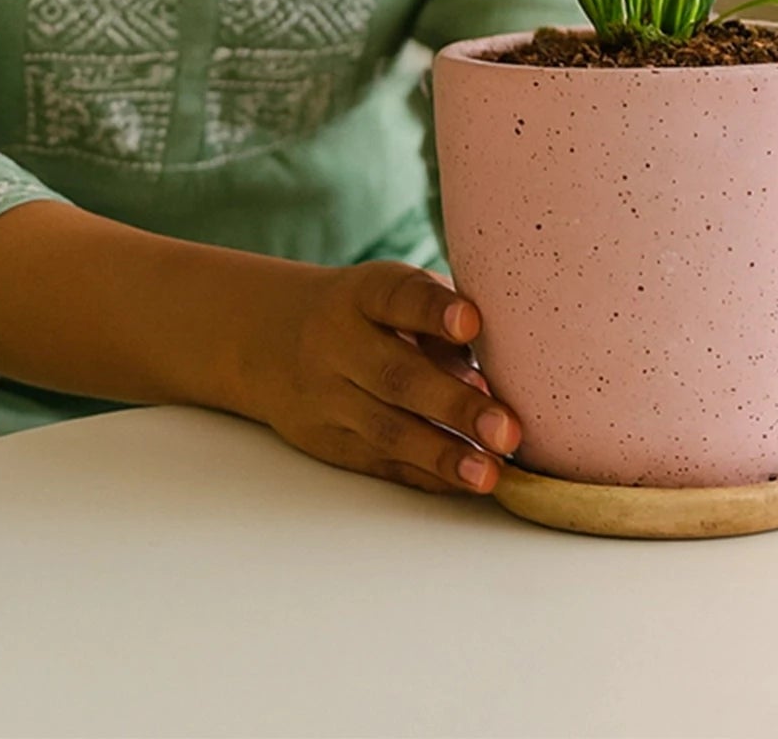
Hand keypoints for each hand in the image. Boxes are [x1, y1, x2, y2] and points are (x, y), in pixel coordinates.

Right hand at [232, 259, 519, 497]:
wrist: (270, 336)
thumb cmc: (366, 313)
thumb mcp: (392, 295)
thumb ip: (439, 324)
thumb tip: (498, 373)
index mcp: (363, 294)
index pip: (398, 297)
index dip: (434, 310)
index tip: (472, 322)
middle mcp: (338, 342)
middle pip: (396, 376)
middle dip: (455, 405)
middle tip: (507, 429)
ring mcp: (327, 396)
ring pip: (387, 429)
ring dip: (443, 454)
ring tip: (490, 472)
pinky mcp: (327, 440)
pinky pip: (380, 460)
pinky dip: (425, 473)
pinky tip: (462, 482)